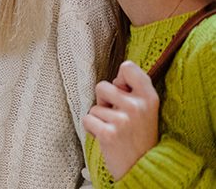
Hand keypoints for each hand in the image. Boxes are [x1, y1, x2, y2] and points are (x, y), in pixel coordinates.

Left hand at [82, 60, 159, 179]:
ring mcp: (123, 120)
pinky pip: (87, 119)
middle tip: (117, 117)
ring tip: (114, 130)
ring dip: (99, 118)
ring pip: (93, 107)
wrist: (144, 169)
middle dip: (103, 101)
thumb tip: (116, 78)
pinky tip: (105, 138)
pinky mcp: (108, 133)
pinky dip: (91, 129)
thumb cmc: (139, 136)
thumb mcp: (147, 110)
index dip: (119, 78)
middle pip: (102, 86)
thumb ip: (133, 91)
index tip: (122, 90)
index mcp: (149, 97)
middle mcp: (137, 106)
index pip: (128, 67)